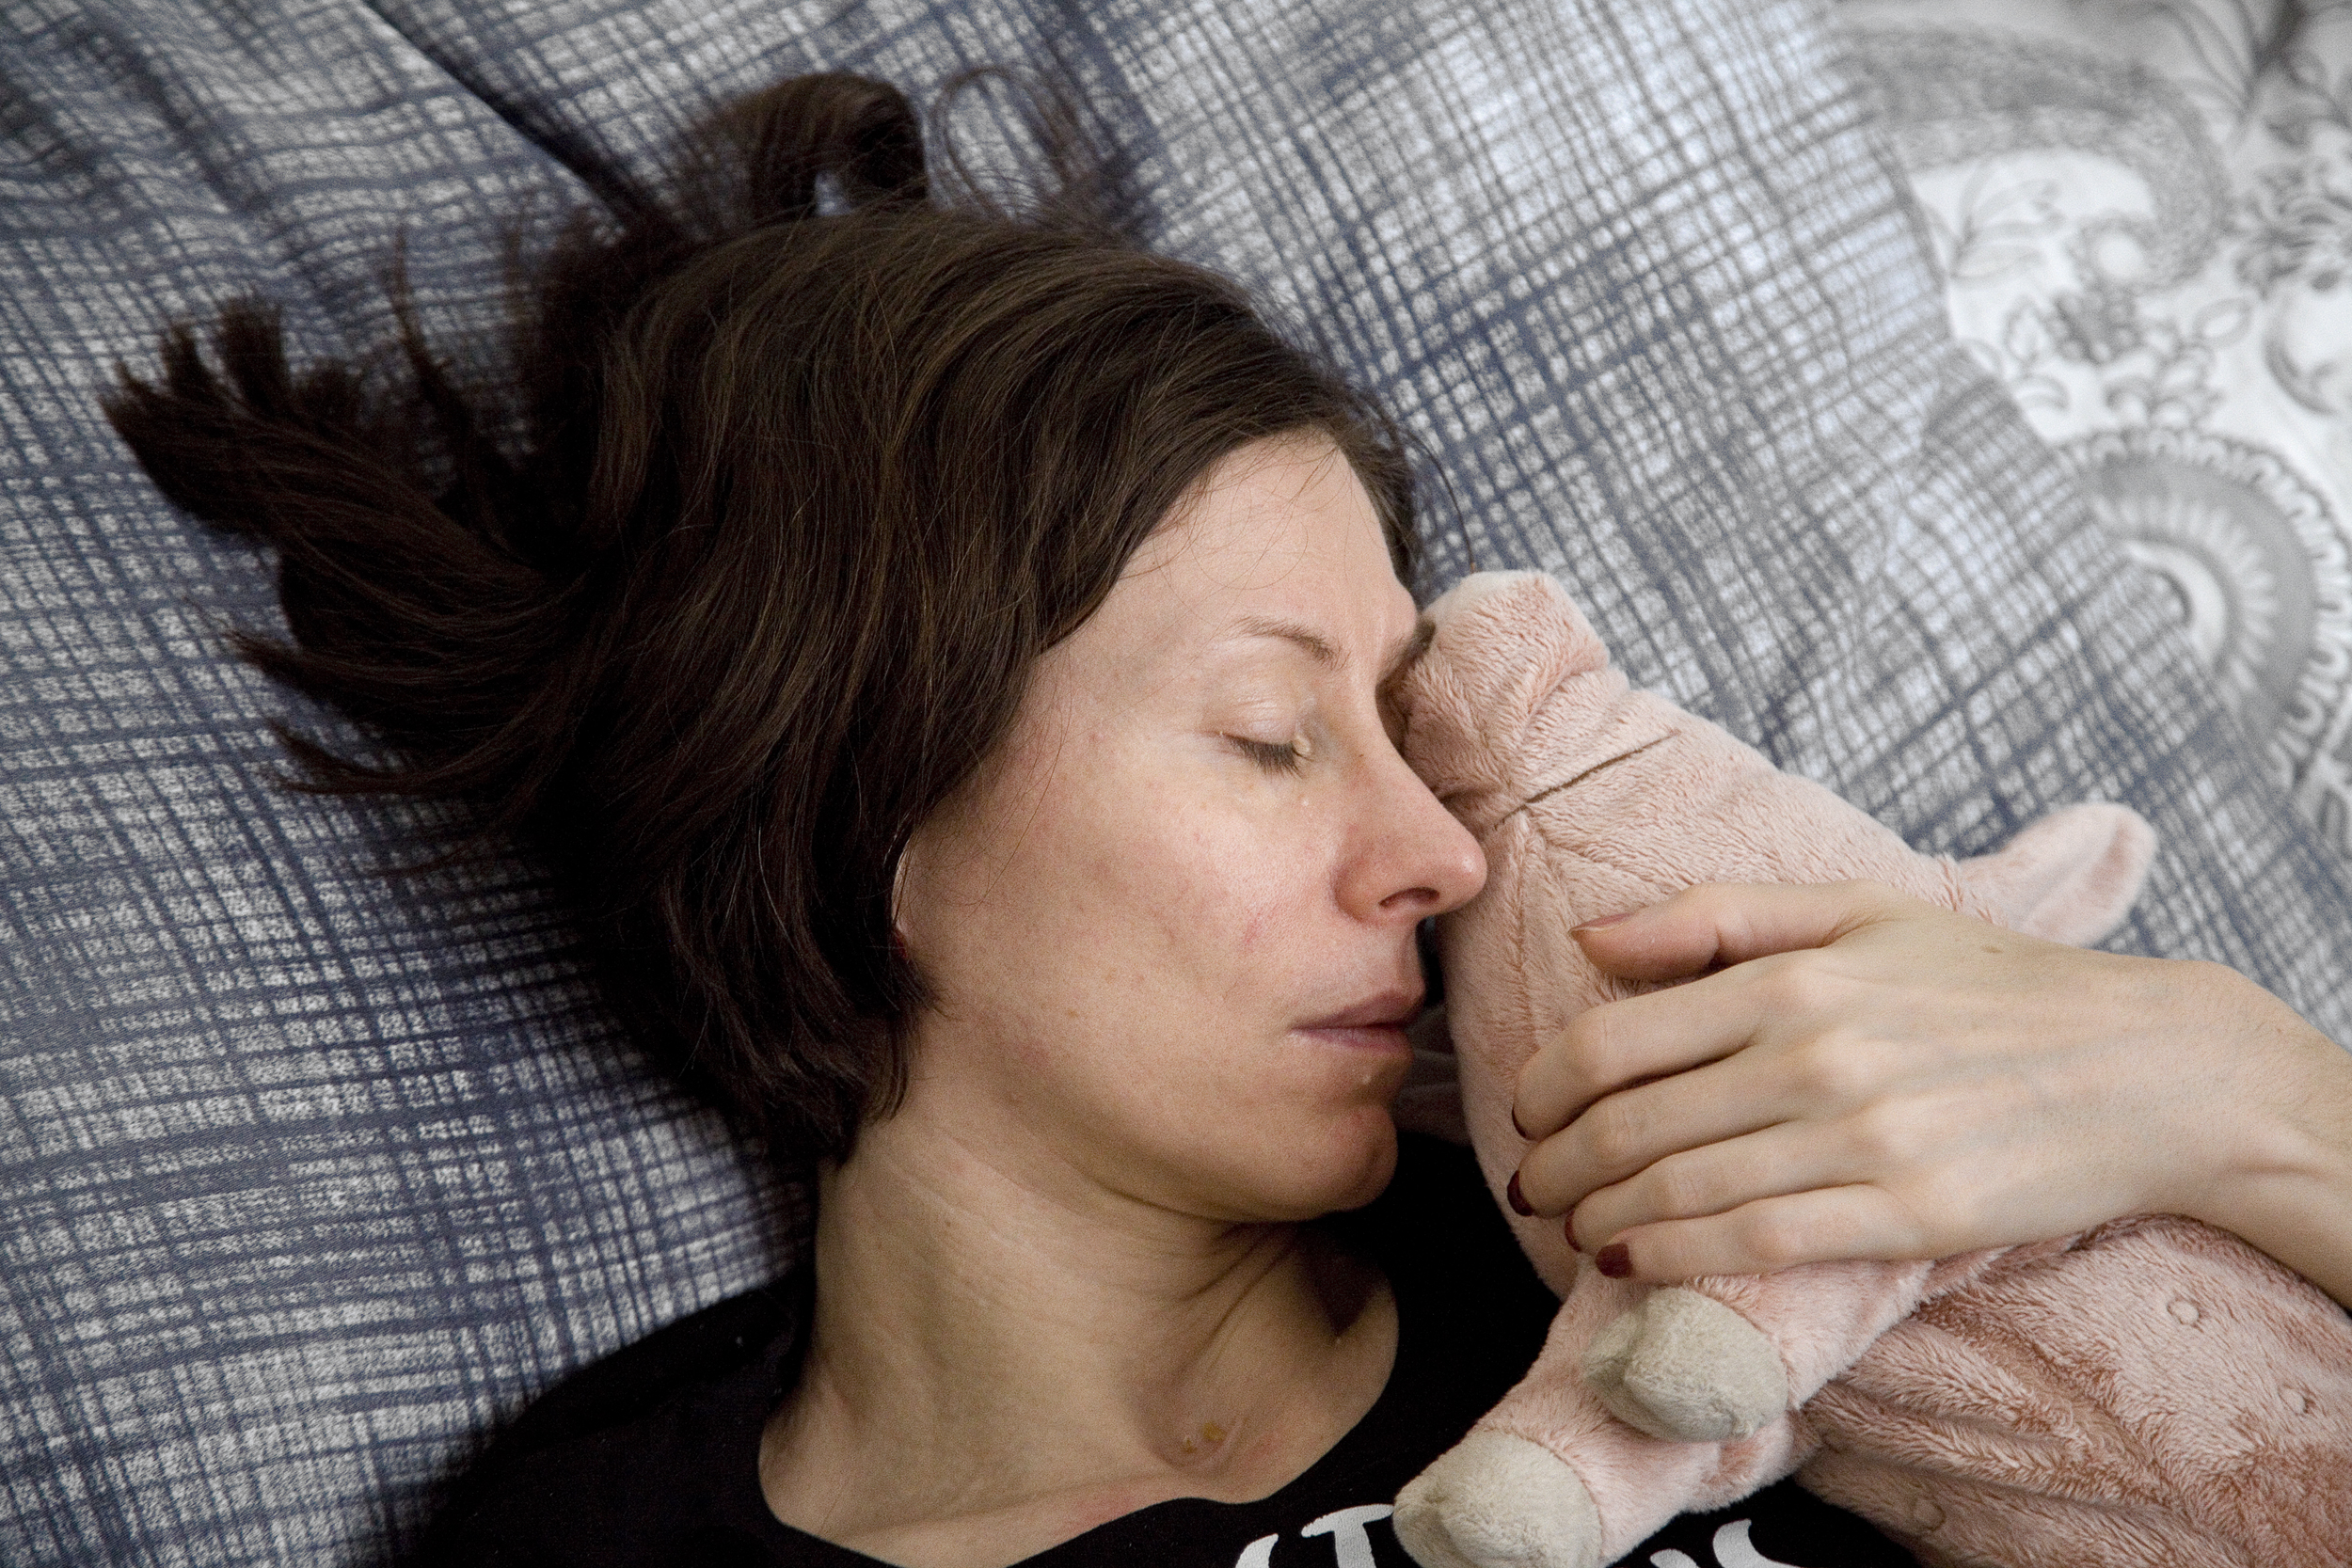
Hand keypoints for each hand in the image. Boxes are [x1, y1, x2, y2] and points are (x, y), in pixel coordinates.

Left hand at [1507, 882, 2351, 1302]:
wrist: (2146, 1066)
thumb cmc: (1990, 983)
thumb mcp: (1858, 912)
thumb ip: (1717, 918)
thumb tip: (1593, 942)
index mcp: (1792, 977)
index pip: (1613, 1041)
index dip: (1544, 1088)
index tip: (1527, 1112)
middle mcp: (1814, 1056)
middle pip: (1629, 1124)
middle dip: (1553, 1164)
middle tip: (1528, 1184)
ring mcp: (1860, 1140)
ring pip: (1677, 1190)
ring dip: (1597, 1215)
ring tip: (1569, 1224)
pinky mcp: (1905, 1216)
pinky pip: (1753, 1242)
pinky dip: (1668, 1255)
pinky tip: (1629, 1260)